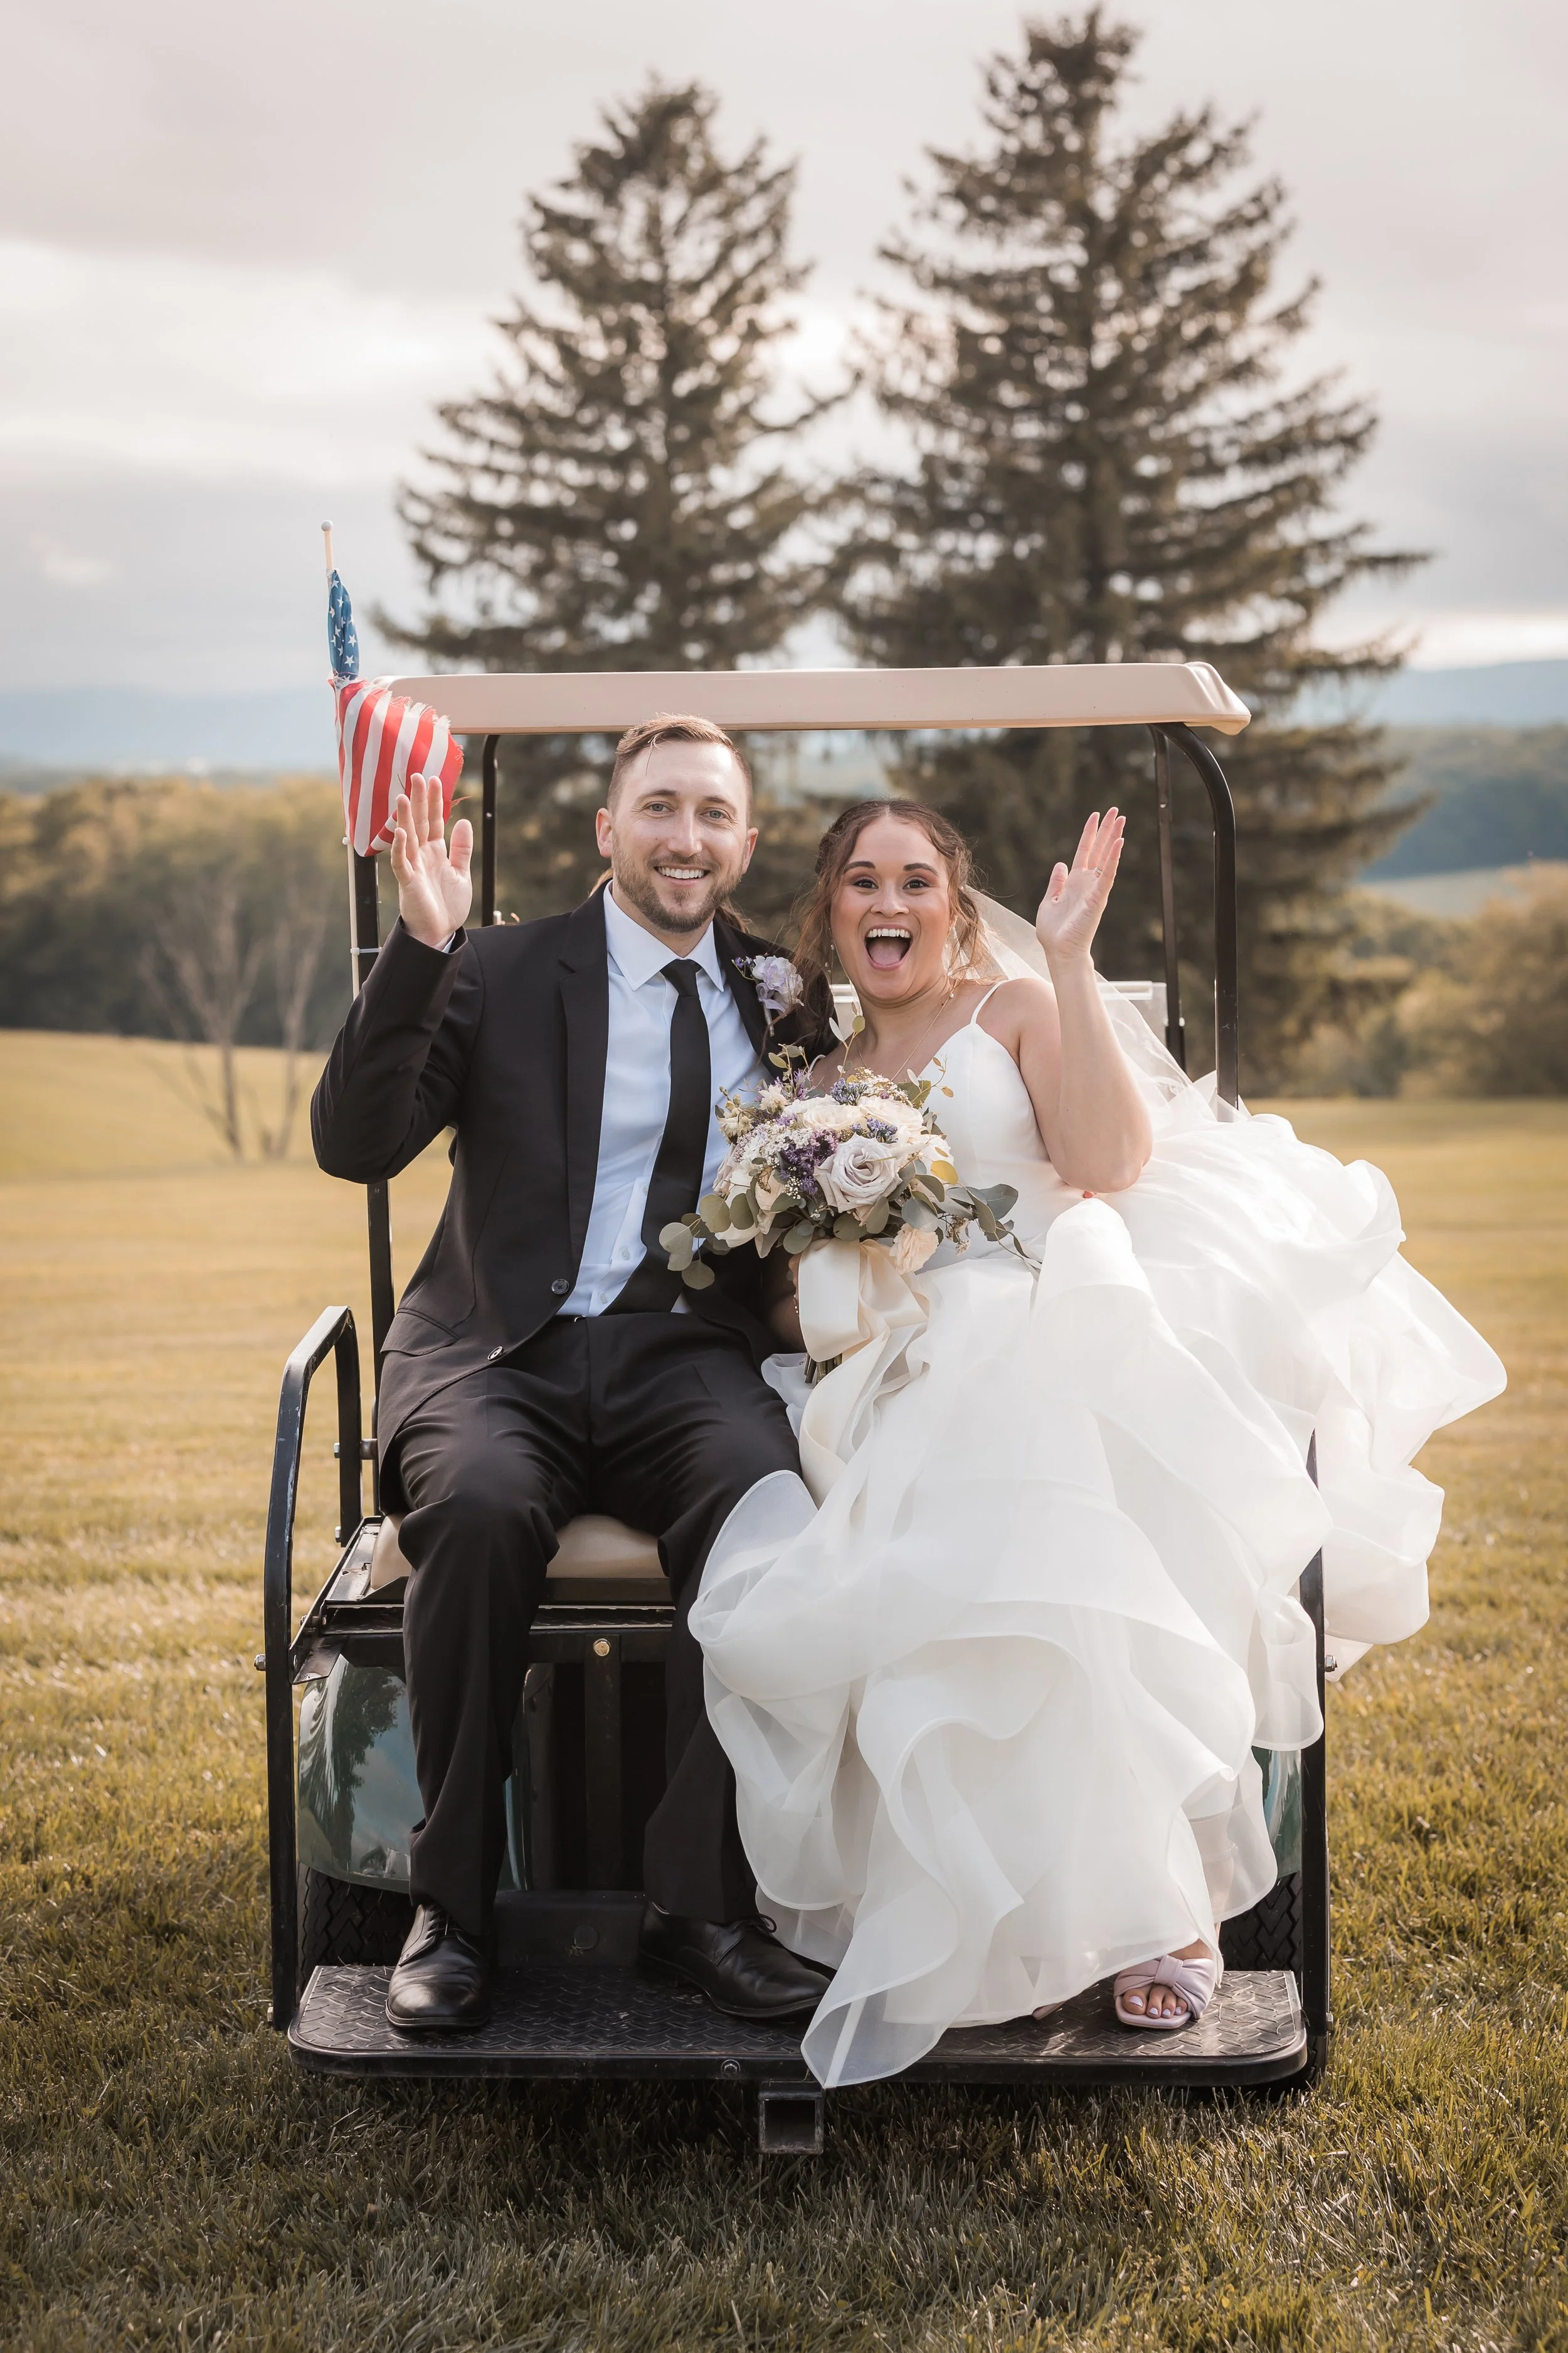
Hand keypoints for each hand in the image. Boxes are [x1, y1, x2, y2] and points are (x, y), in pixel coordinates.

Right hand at [389, 772, 472, 948]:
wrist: (441, 933)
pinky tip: (401, 832)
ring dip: (405, 818)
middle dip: (419, 800)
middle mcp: (422, 855)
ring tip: (403, 796)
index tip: (435, 780)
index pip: (435, 821)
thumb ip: (462, 849)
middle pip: (420, 823)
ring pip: (407, 837)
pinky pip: (401, 862)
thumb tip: (464, 822)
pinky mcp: (408, 882)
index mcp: (436, 852)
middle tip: (417, 776)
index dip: (435, 802)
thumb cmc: (448, 906)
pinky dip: (400, 847)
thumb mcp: (462, 873)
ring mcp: (414, 867)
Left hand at [1034, 808, 1124, 968]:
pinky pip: (1107, 874)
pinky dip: (1113, 858)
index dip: (1089, 833)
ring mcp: (1094, 889)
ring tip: (1121, 819)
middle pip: (1099, 849)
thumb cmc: (1053, 932)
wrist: (1059, 951)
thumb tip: (1060, 864)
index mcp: (1074, 882)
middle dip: (1107, 829)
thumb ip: (1056, 882)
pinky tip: (1119, 842)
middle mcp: (1087, 882)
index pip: (1084, 851)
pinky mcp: (1098, 898)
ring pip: (1107, 858)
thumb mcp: (1048, 901)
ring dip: (1113, 838)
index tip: (1095, 815)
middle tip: (1116, 810)